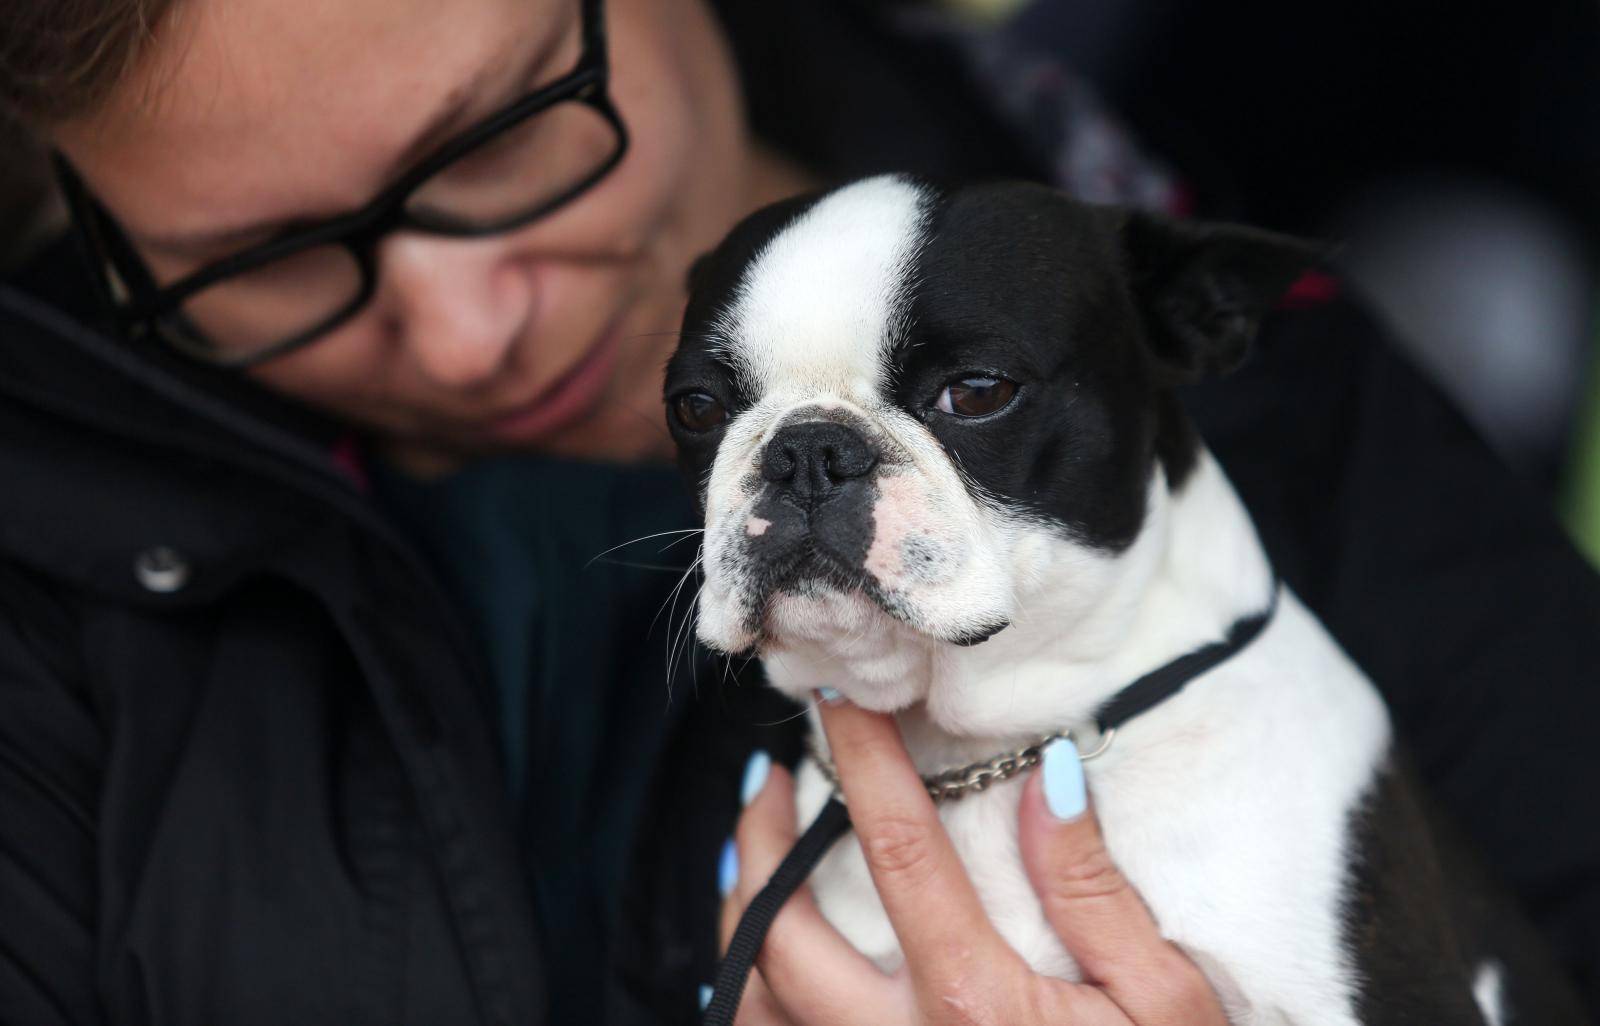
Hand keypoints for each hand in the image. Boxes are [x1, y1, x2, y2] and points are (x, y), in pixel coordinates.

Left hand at [714, 698, 1228, 1024]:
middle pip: (782, 930)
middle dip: (760, 841)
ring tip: (751, 854)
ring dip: (739, 917)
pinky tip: (766, 950)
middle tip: (768, 778)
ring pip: (755, 1002)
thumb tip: (1046, 774)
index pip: (897, 848)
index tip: (837, 698)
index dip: (861, 758)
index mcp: (974, 1003)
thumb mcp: (1166, 1002)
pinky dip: (751, 990)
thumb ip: (1094, 891)